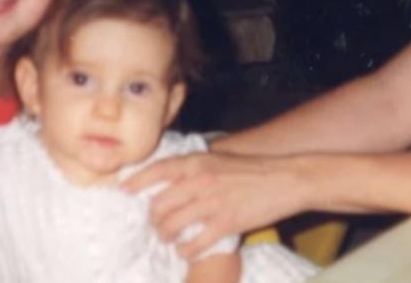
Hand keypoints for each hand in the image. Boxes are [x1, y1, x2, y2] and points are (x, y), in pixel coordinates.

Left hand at [124, 151, 305, 258]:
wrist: (287, 180)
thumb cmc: (253, 170)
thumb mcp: (220, 160)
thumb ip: (195, 168)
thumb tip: (170, 178)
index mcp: (198, 163)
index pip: (157, 170)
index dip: (136, 181)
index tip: (123, 190)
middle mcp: (200, 182)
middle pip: (159, 204)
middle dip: (153, 218)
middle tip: (155, 225)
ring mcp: (213, 204)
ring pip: (172, 225)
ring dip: (166, 236)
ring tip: (168, 239)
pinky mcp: (226, 224)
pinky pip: (194, 243)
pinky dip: (185, 250)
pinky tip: (185, 251)